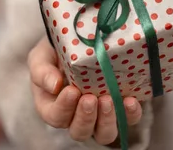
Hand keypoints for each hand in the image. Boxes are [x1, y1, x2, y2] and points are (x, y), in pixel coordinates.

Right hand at [28, 38, 142, 142]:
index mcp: (54, 107)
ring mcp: (101, 114)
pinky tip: (130, 101)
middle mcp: (77, 116)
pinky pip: (128, 119)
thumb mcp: (42, 56)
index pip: (56, 118)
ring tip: (108, 100)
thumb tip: (54, 85)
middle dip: (85, 118)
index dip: (63, 108)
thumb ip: (42, 70)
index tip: (71, 90)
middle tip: (89, 98)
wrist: (83, 38)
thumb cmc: (57, 50)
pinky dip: (131, 114)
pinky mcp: (121, 106)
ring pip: (104, 134)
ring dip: (107, 121)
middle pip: (80, 132)